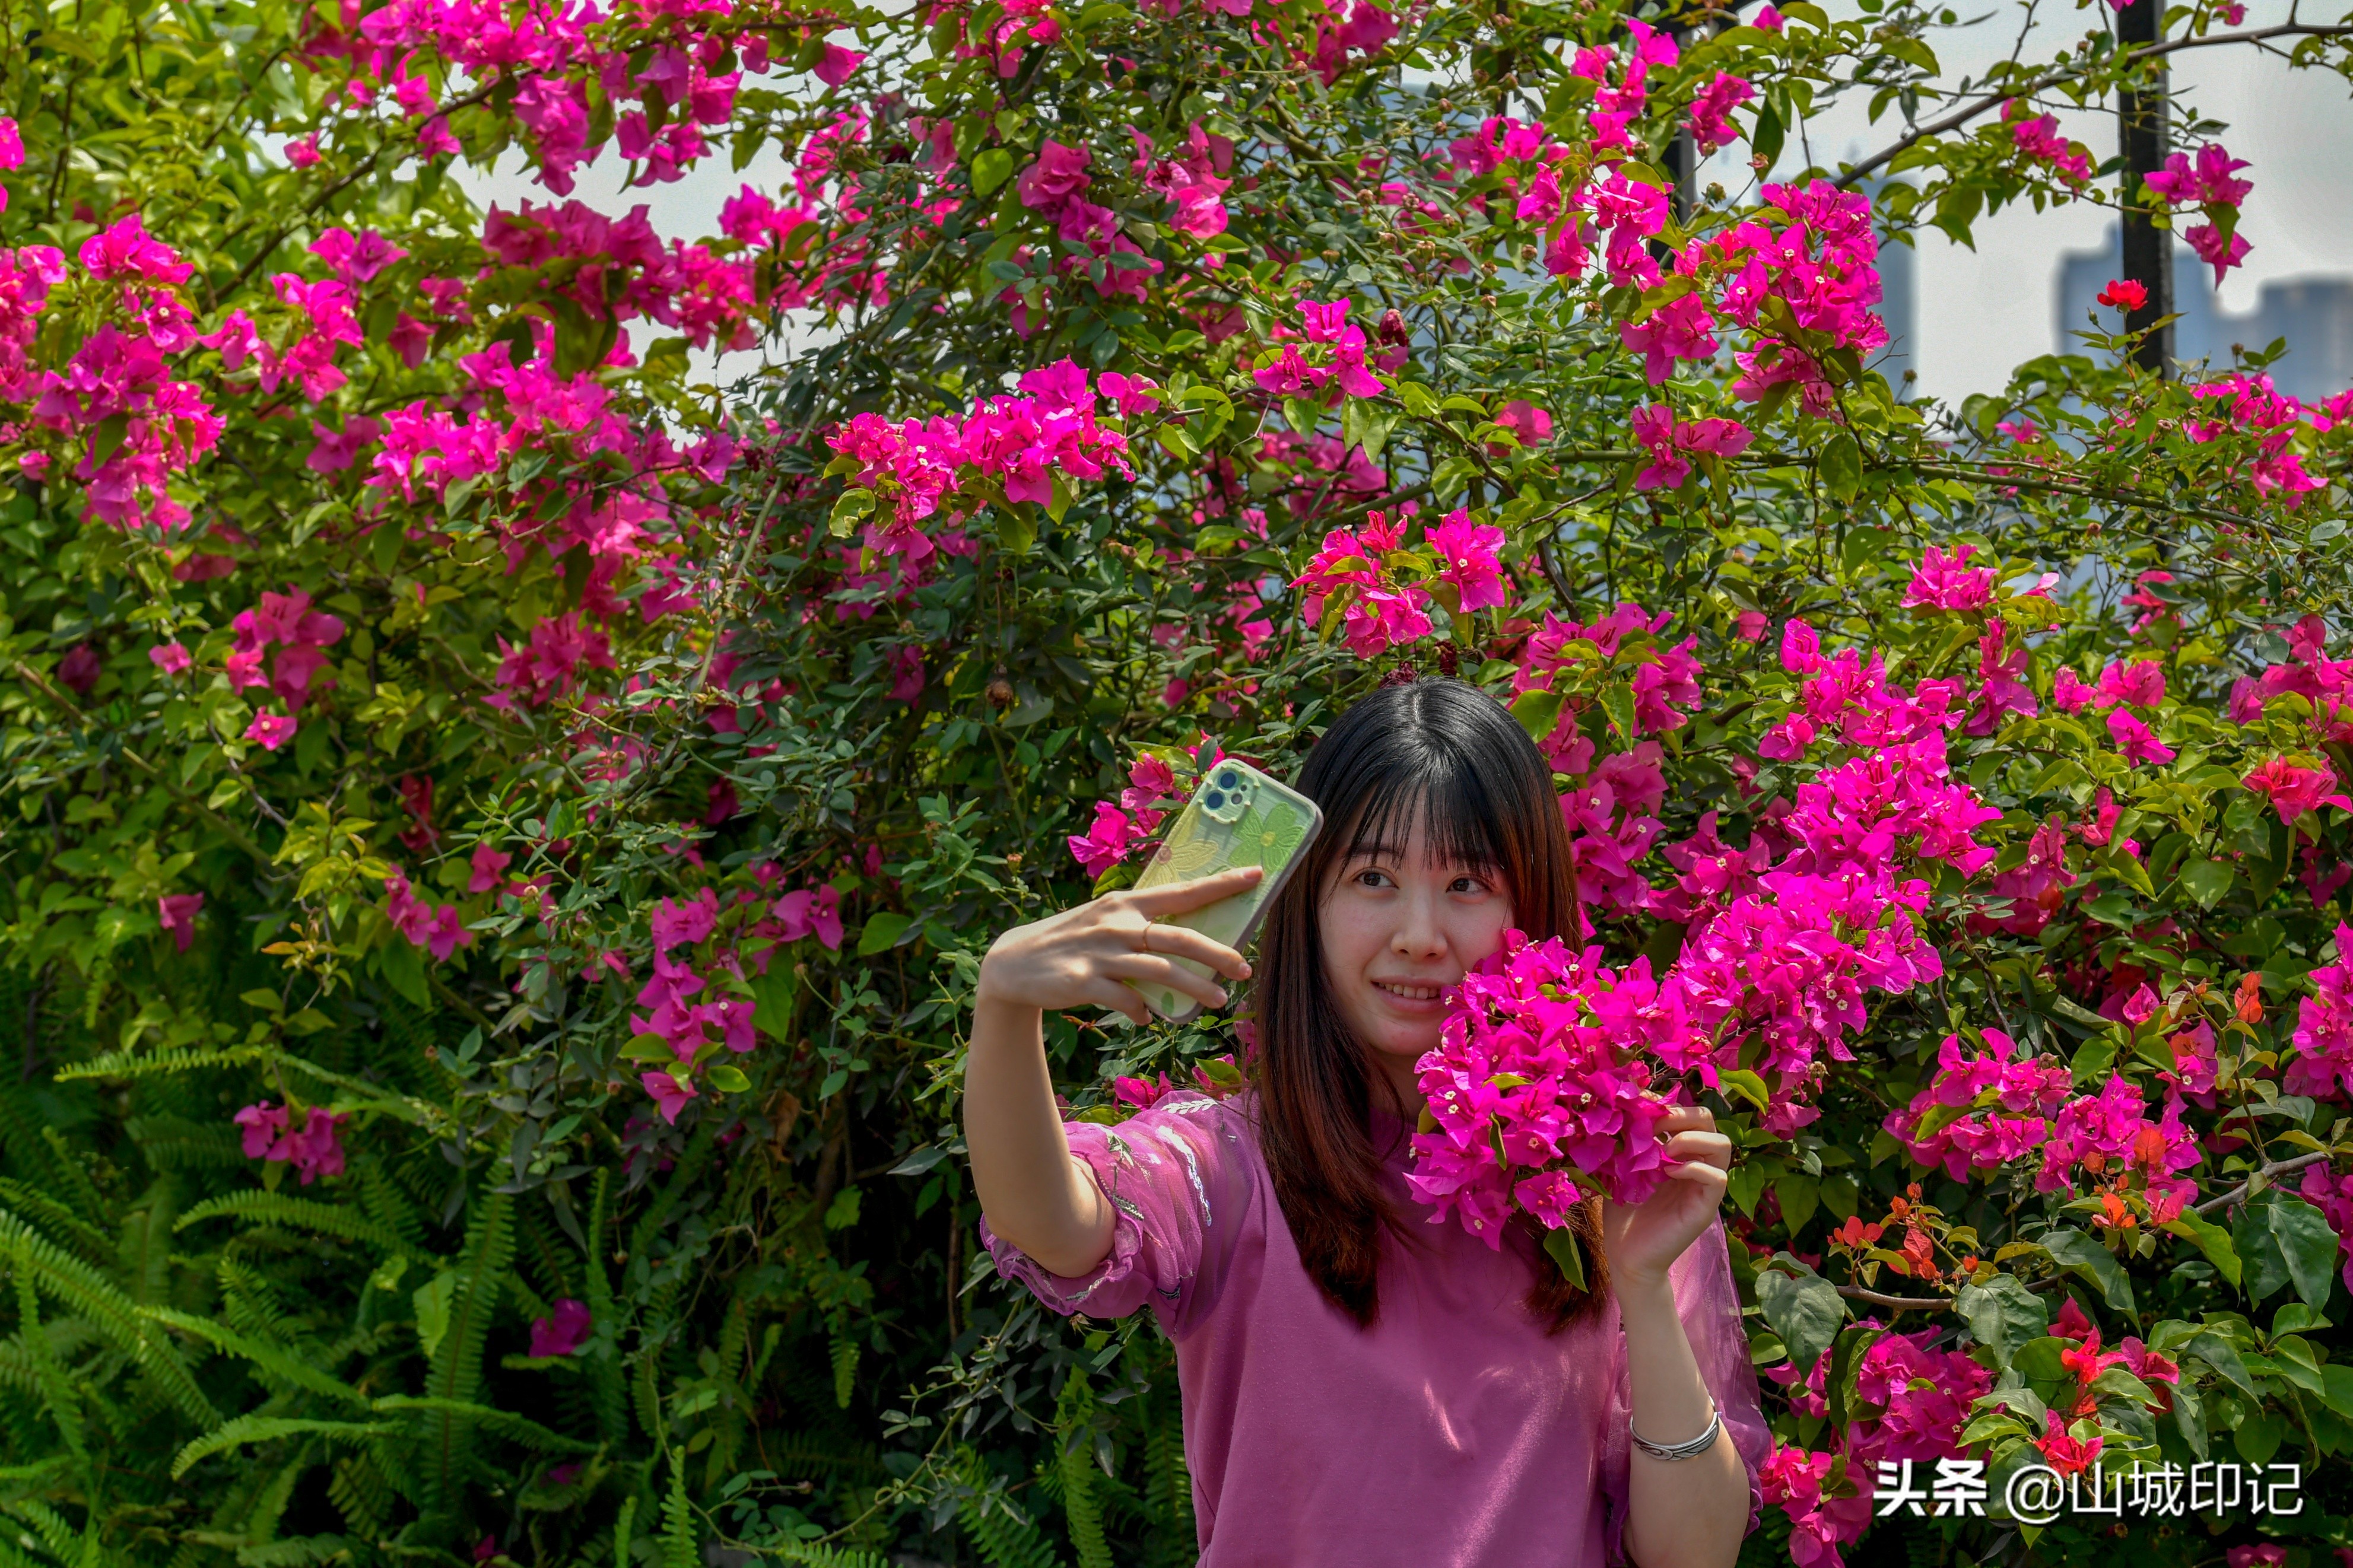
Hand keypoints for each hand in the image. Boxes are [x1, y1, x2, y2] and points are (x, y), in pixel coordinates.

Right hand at [975, 865, 1261, 1025]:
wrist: (1014, 962)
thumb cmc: (1073, 940)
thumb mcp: (1107, 920)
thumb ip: (1144, 925)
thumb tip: (1193, 942)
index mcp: (1127, 902)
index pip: (1183, 890)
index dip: (1221, 883)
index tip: (1257, 875)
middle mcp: (1117, 923)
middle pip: (1178, 935)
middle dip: (1217, 952)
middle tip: (1245, 968)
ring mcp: (1101, 953)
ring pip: (1160, 971)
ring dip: (1193, 987)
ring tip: (1218, 1001)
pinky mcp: (1085, 981)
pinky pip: (1126, 1000)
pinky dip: (1142, 1011)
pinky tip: (1148, 1019)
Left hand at [1598, 1105, 1732, 1295]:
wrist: (1626, 1254)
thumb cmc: (1622, 1212)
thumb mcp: (1621, 1168)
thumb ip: (1629, 1140)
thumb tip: (1628, 1106)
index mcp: (1679, 1152)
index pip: (1689, 1114)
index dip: (1668, 1106)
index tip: (1641, 1110)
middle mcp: (1695, 1164)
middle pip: (1711, 1123)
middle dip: (1683, 1115)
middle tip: (1655, 1127)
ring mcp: (1704, 1186)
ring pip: (1722, 1146)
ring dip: (1692, 1139)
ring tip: (1665, 1150)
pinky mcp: (1706, 1207)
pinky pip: (1717, 1178)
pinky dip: (1694, 1168)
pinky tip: (1669, 1172)